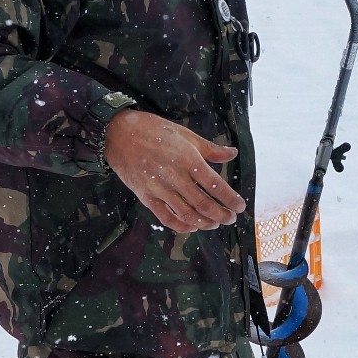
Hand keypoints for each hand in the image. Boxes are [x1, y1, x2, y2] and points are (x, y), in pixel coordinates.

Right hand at [103, 109, 244, 233]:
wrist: (118, 133)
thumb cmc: (153, 130)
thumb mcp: (185, 134)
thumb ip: (210, 149)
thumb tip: (233, 153)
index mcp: (188, 159)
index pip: (215, 185)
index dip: (230, 199)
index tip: (240, 206)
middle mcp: (175, 176)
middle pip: (204, 204)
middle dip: (221, 215)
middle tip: (230, 218)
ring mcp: (159, 189)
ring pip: (187, 214)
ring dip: (204, 222)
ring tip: (215, 224)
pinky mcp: (146, 196)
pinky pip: (166, 217)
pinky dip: (181, 226)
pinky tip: (192, 227)